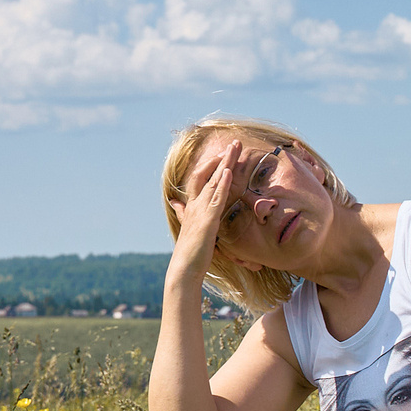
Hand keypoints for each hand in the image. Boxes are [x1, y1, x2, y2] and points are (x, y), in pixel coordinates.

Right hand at [170, 139, 251, 280]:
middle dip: (222, 158)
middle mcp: (195, 204)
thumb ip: (183, 212)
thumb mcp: (190, 227)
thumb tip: (174, 202)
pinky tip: (228, 172)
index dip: (213, 165)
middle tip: (235, 143)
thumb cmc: (190, 250)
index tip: (226, 154)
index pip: (203, 179)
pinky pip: (216, 198)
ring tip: (235, 149)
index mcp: (193, 206)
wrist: (185, 267)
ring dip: (225, 164)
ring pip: (214, 181)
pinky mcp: (207, 220)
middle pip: (208, 174)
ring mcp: (200, 210)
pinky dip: (222, 184)